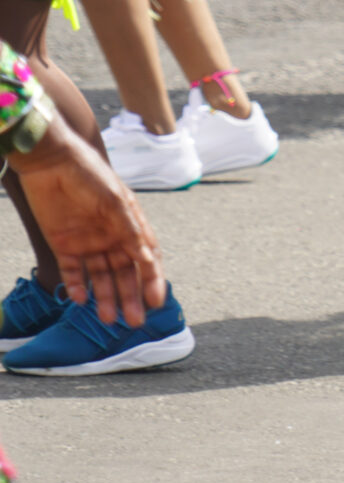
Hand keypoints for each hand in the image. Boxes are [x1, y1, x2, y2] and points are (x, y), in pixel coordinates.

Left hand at [8, 116, 166, 323]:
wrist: (49, 160)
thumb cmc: (88, 173)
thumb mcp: (114, 199)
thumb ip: (130, 228)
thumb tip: (148, 257)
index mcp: (129, 224)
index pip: (146, 258)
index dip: (153, 280)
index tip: (156, 301)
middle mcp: (111, 236)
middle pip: (124, 273)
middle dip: (130, 297)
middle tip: (134, 322)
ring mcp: (87, 242)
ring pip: (100, 277)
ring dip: (106, 297)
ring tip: (108, 319)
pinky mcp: (63, 245)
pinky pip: (72, 272)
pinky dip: (76, 286)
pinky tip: (80, 300)